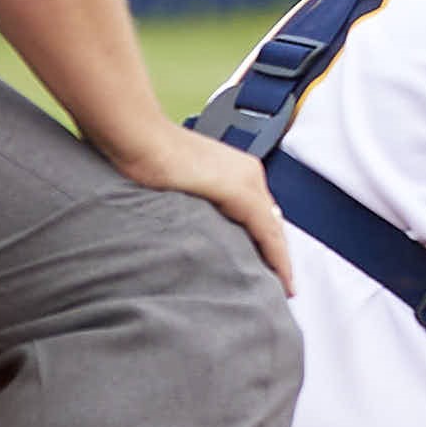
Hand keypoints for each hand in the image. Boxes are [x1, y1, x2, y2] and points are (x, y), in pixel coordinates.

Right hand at [108, 124, 297, 292]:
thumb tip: (201, 224)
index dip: (269, 241)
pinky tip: (281, 277)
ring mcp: (248, 181)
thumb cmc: (148, 156)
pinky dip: (277, 258)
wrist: (141, 139)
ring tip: (284, 287)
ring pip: (275, 230)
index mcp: (238, 169)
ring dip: (281, 260)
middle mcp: (250, 173)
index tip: (272, 266)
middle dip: (278, 253)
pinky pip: (268, 233)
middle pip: (272, 221)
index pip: (262, 212)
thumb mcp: (180, 185)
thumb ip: (198, 201)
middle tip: (283, 282)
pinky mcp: (242, 193)